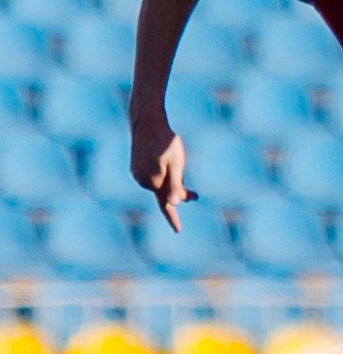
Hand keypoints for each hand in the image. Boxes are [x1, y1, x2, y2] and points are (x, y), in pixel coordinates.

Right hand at [130, 115, 196, 231]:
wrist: (147, 122)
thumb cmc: (166, 142)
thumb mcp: (177, 163)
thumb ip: (175, 184)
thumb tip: (173, 204)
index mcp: (154, 182)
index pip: (165, 206)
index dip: (173, 219)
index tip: (179, 231)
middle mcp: (143, 181)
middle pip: (164, 195)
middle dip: (179, 195)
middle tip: (196, 195)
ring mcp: (137, 174)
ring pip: (158, 186)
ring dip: (170, 184)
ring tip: (175, 165)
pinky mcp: (135, 168)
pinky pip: (152, 178)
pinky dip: (161, 177)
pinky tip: (164, 162)